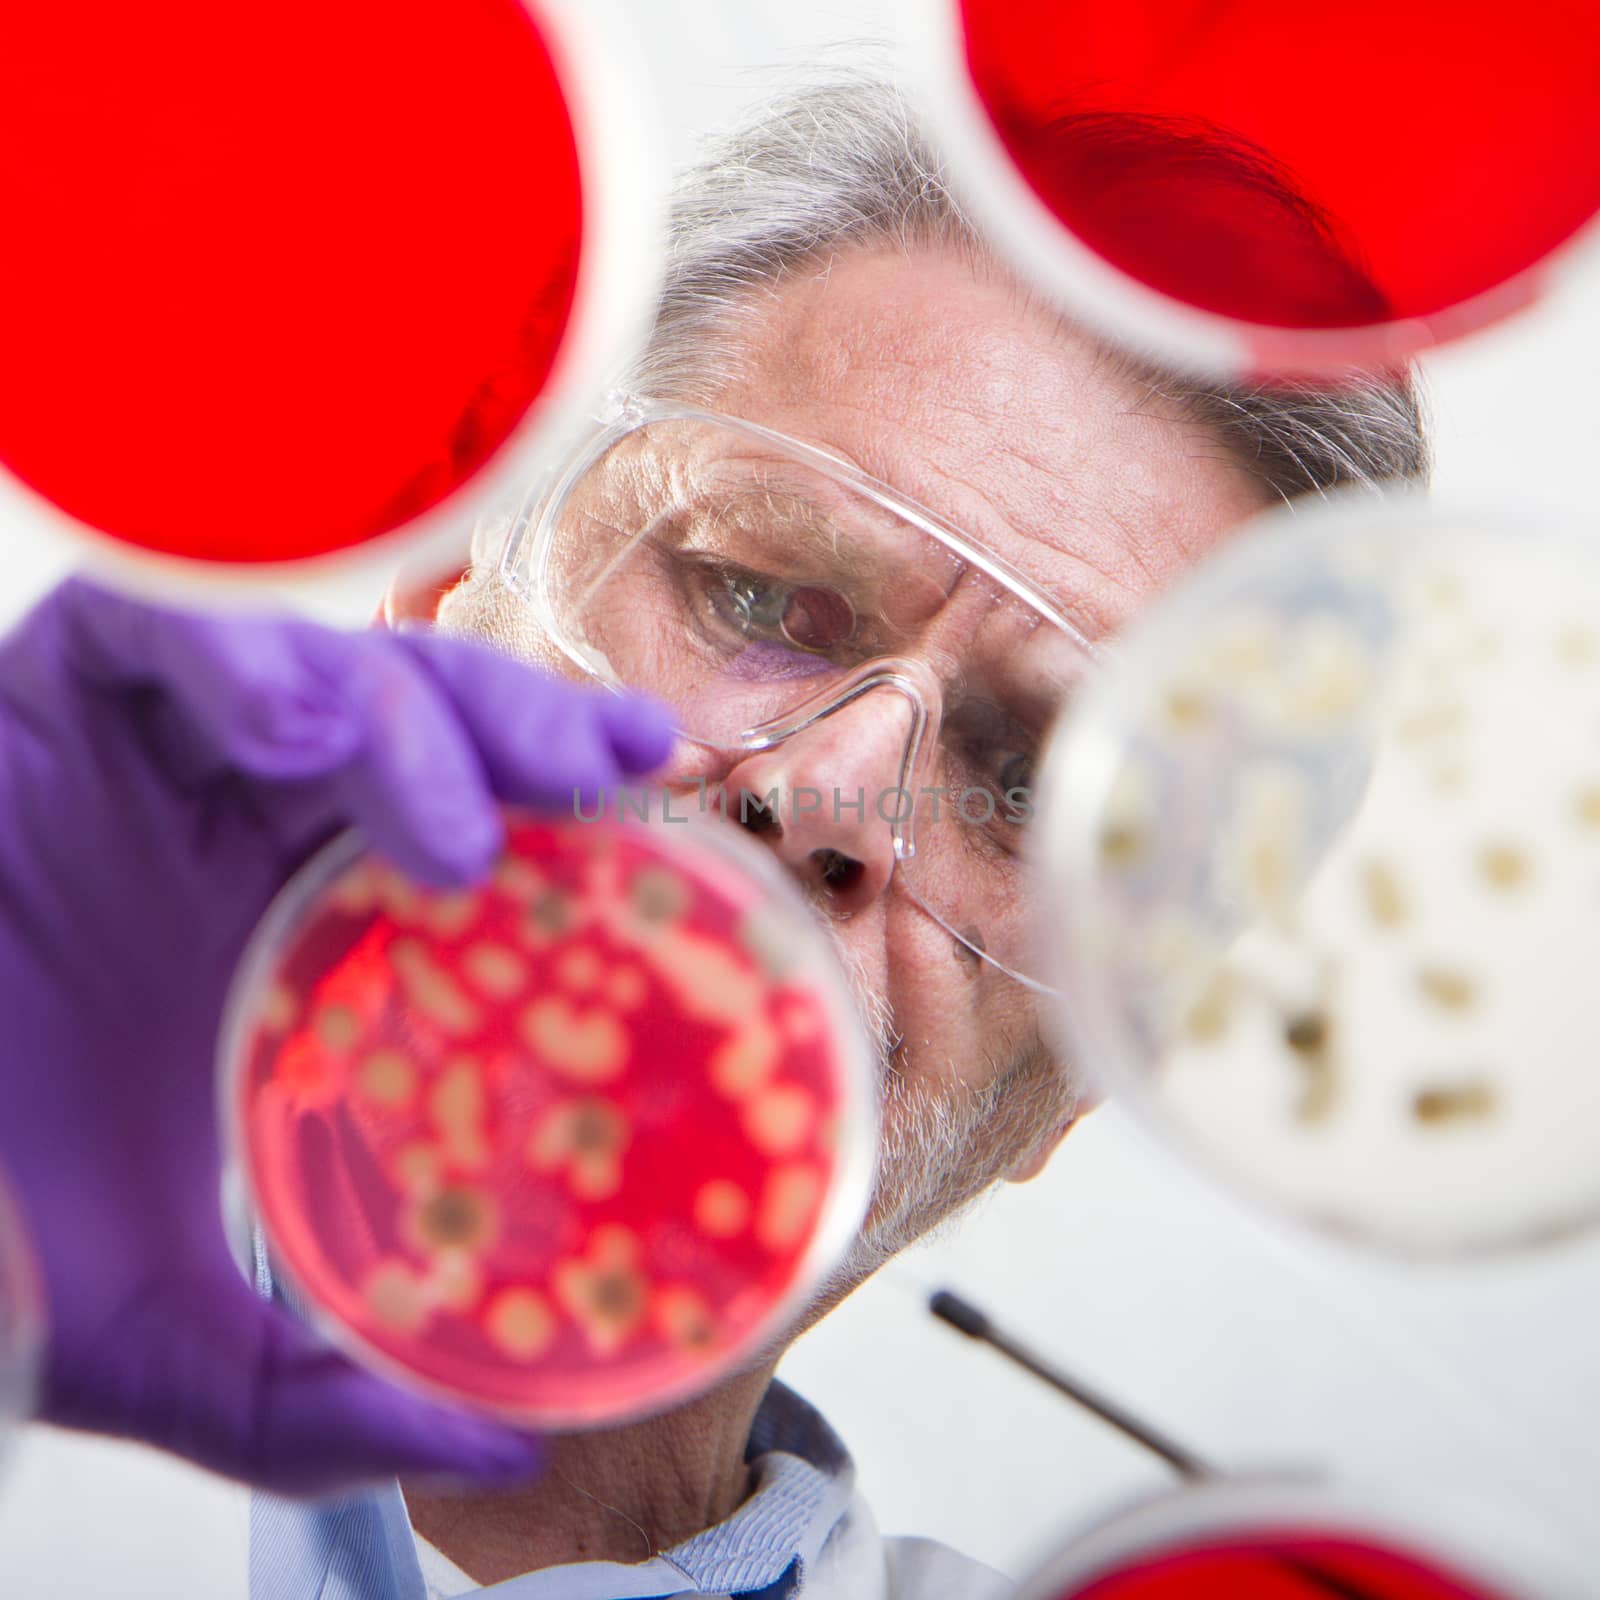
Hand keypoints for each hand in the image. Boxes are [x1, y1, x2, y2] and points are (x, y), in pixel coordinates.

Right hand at [0, 578, 670, 1493]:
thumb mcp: (164, 1334)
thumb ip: (310, 1397)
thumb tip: (497, 1447)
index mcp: (306, 919)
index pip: (476, 815)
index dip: (578, 802)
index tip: (670, 811)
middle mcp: (245, 820)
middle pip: (428, 717)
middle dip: (525, 728)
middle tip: (614, 775)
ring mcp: (154, 755)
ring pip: (324, 660)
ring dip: (412, 713)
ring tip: (460, 827)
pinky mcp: (52, 702)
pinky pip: (156, 627)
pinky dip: (234, 656)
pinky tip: (296, 725)